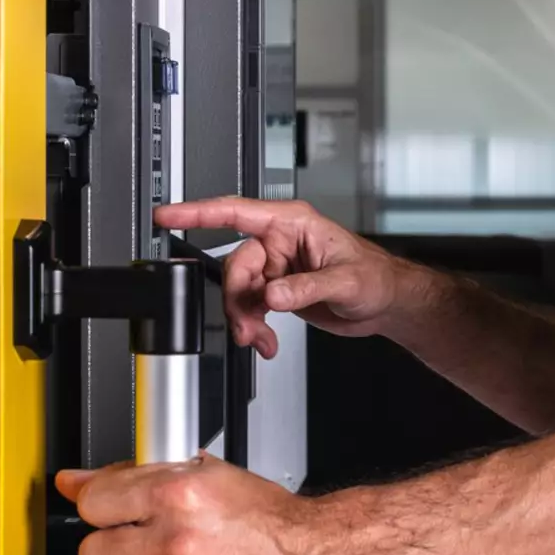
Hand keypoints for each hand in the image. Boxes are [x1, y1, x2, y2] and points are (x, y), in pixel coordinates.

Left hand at [55, 457, 360, 554]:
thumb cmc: (272, 524)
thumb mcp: (208, 478)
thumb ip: (135, 476)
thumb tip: (75, 481)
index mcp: (180, 495)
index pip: (93, 504)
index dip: (101, 511)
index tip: (112, 518)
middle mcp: (179, 543)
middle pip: (93, 553)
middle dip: (112, 552)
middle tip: (139, 552)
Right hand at [152, 197, 422, 357]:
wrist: (386, 304)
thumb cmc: (377, 278)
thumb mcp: (346, 281)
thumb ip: (306, 287)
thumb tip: (274, 295)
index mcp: (292, 223)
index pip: (235, 212)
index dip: (196, 213)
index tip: (167, 216)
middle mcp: (280, 242)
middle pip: (235, 265)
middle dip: (237, 299)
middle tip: (249, 325)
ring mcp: (276, 267)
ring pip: (239, 291)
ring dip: (245, 319)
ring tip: (261, 339)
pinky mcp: (277, 290)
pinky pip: (250, 307)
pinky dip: (255, 327)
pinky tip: (268, 342)